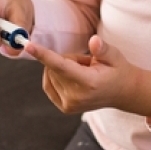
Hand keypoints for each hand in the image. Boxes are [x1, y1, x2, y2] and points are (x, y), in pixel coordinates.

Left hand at [26, 35, 150, 118]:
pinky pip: (48, 84)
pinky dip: (55, 76)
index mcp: (89, 83)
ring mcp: (70, 105)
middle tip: (86, 63)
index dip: (43, 55)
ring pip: (50, 74)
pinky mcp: (65, 108)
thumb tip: (93, 41)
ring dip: (62, 68)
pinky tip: (71, 76)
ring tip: (83, 71)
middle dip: (66, 59)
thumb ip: (102, 49)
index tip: (28, 46)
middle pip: (54, 67)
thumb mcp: (115, 56)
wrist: (122, 93)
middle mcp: (77, 97)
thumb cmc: (118, 70)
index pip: (61, 66)